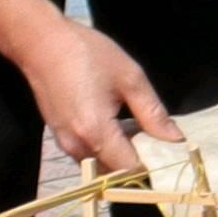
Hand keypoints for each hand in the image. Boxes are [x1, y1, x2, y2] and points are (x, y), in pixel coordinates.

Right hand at [15, 16, 176, 176]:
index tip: (173, 155)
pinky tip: (120, 128)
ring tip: (142, 134)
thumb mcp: (130, 78)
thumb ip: (153, 114)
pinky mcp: (60, 137)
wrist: (42, 44)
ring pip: (100, 166)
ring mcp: (64, 143)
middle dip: (139, 165)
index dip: (153, 166)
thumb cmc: (88, 54)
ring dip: (122, 158)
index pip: (130, 169)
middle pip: (114, 173)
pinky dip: (106, 150)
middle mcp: (77, 146)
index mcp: (96, 132)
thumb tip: (175, 139)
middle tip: (161, 144)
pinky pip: (88, 155)